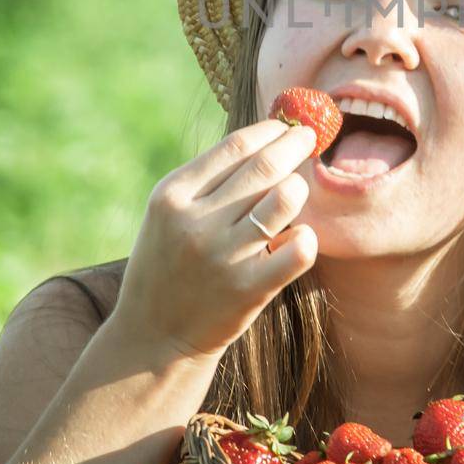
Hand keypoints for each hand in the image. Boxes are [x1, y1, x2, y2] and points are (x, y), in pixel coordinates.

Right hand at [107, 119, 319, 365]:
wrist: (153, 338)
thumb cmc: (168, 266)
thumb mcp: (168, 216)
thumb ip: (207, 180)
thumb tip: (265, 138)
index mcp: (172, 197)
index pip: (235, 146)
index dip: (270, 130)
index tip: (287, 125)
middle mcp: (195, 223)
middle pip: (264, 166)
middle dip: (295, 145)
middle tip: (309, 139)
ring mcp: (223, 256)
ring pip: (285, 199)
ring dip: (298, 189)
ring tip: (295, 191)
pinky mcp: (249, 290)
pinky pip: (299, 248)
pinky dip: (306, 237)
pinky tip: (298, 236)